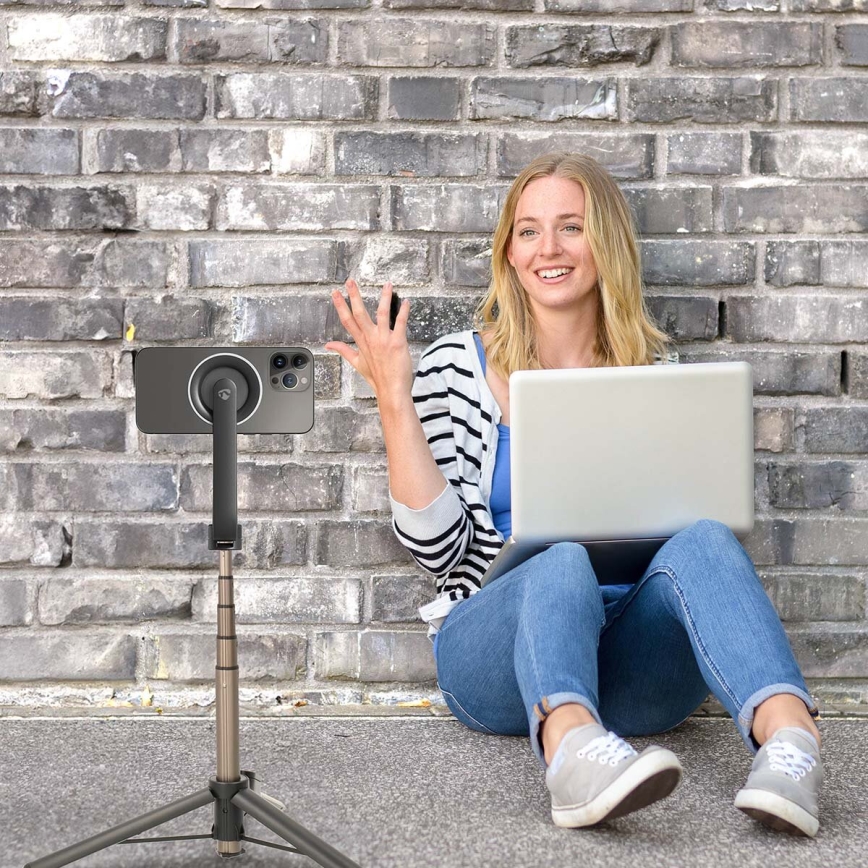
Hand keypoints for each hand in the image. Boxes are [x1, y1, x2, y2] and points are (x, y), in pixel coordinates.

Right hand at [325, 279, 412, 401]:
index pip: (347, 320)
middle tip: (350, 281)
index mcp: (361, 342)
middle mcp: (370, 339)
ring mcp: (384, 340)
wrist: (391, 390)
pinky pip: (400, 323)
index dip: (341, 306)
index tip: (336, 293)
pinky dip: (404, 311)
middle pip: (360, 313)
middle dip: (354, 296)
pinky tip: (406, 302)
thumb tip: (329, 344)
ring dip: (385, 298)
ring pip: (382, 314)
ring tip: (387, 285)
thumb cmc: (377, 378)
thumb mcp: (357, 363)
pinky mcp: (397, 342)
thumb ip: (343, 350)